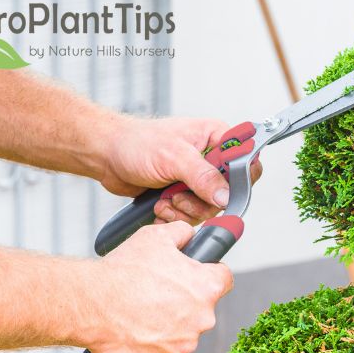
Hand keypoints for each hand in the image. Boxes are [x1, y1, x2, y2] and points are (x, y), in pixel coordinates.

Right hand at [79, 221, 232, 352]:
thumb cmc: (123, 272)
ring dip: (168, 324)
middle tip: (156, 294)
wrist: (91, 305)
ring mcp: (185, 343)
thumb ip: (182, 233)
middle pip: (202, 307)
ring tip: (141, 312)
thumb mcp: (156, 236)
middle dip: (184, 301)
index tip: (197, 274)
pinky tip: (136, 331)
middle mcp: (203, 317)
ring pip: (184, 332)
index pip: (224, 278)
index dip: (210, 273)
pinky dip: (154, 345)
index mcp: (206, 287)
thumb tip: (190, 235)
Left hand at [101, 117, 262, 223]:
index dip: (237, 180)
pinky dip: (175, 215)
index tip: (219, 191)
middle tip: (180, 196)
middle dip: (201, 201)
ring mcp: (198, 178)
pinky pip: (192, 215)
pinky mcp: (185, 194)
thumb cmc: (137, 143)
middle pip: (227, 192)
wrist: (108, 156)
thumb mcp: (174, 157)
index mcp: (216, 137)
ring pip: (209, 208)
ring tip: (165, 199)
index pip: (245, 161)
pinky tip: (160, 205)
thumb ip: (203, 176)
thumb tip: (226, 195)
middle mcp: (211, 158)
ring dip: (184, 210)